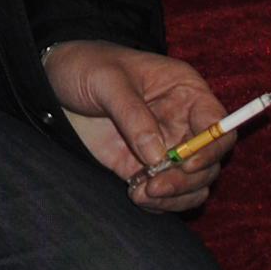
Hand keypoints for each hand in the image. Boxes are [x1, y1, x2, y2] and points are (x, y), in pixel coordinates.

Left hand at [45, 41, 228, 213]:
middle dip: (187, 180)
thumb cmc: (86, 66)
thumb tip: (158, 157)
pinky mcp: (145, 169)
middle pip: (209, 161)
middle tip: (154, 186)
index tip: (186, 163)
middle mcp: (183, 122)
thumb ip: (133, 116)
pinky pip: (168, 195)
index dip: (211, 147)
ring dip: (175, 197)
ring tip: (141, 194)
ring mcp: (166, 148)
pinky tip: (136, 196)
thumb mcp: (107, 81)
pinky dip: (159, 203)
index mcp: (186, 91)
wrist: (51, 84)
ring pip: (194, 184)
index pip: (218, 124)